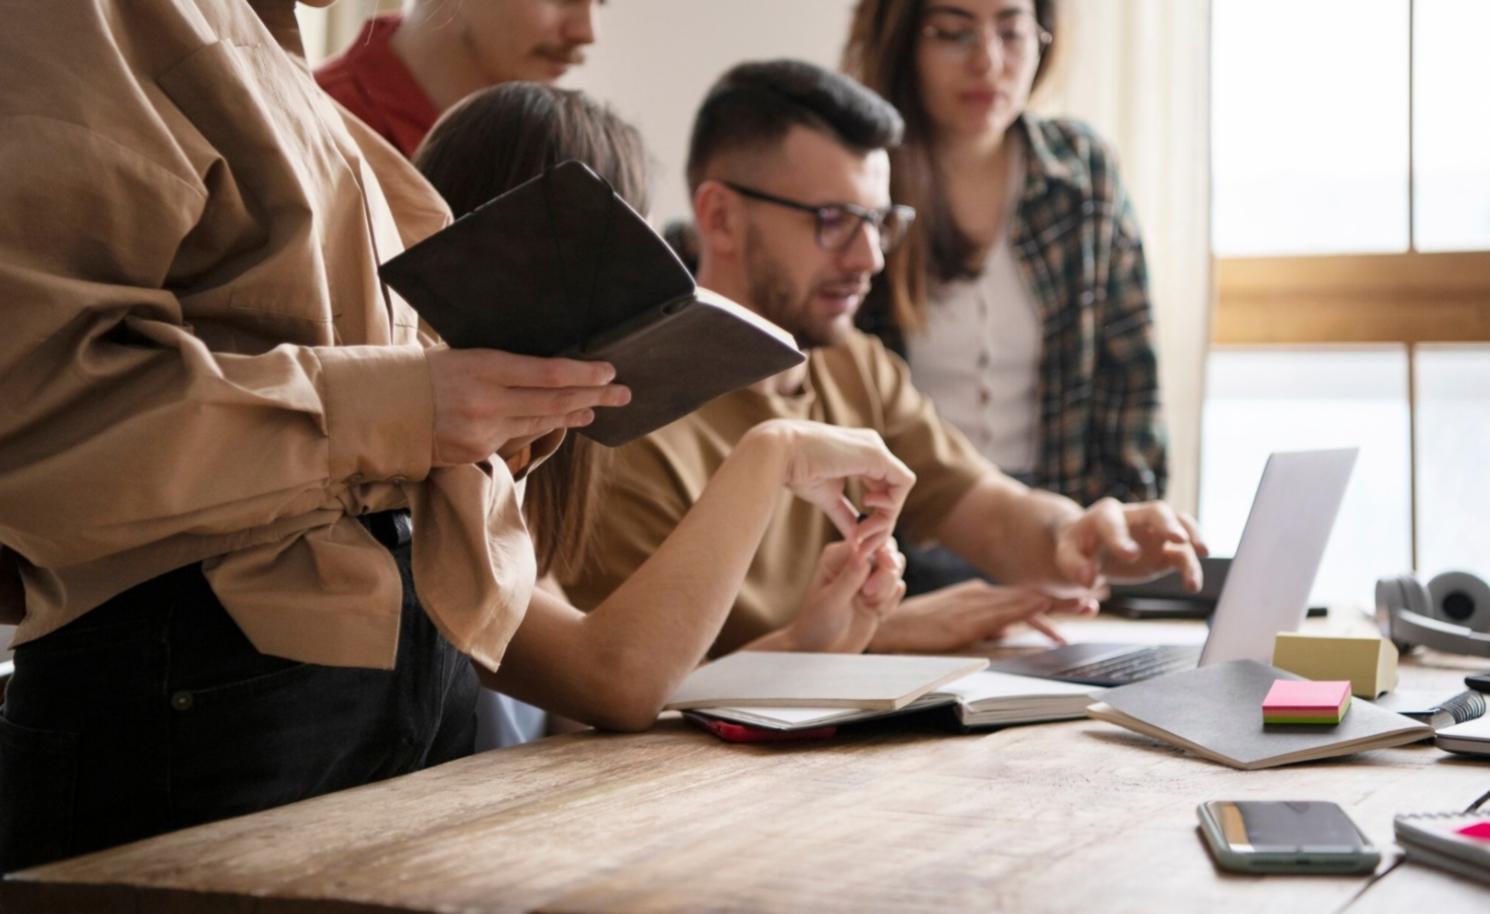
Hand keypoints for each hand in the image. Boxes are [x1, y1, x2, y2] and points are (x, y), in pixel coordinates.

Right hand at [426, 346, 630, 465]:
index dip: (584, 373)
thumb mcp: (462, 355)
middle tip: (623, 393)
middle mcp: (487, 401)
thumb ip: (503, 365)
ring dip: (573, 413)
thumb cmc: (423, 372)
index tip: (609, 371)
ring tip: (596, 407)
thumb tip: (549, 367)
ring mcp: (483, 431)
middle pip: (554, 400)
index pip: (548, 372)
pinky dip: (540, 426)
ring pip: (541, 422)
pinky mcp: (477, 453)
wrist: (380, 409)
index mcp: (483, 367)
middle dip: (594, 396)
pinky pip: (518, 437)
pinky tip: (559, 420)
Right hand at [748, 419, 914, 555]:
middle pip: (893, 492)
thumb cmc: (796, 471)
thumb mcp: (827, 496)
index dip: (875, 518)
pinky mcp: (877, 454)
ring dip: (884, 519)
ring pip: (900, 489)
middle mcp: (873, 448)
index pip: (882, 489)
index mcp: (861, 455)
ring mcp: (876, 449)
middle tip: (863, 545)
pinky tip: (866, 508)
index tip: (857, 540)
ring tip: (861, 533)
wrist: (779, 453)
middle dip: (882, 523)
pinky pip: (903, 483)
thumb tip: (856, 538)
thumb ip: (845, 514)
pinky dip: (890, 504)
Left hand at [786, 540, 906, 652]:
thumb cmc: (817, 624)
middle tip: (868, 595)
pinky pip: (899, 589)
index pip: (868, 540)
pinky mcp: (879, 594)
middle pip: (888, 551)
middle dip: (886, 574)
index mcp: (838, 556)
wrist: (821, 650)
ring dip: (887, 591)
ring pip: (896, 570)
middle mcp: (855, 562)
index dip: (880, 551)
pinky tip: (875, 615)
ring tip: (868, 606)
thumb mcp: (831, 601)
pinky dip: (891, 603)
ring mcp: (869, 578)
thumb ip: (849, 579)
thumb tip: (863, 556)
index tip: (882, 568)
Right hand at [867, 581, 1093, 652]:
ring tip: (1083, 605)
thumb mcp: (957, 627)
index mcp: (979, 596)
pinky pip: (1001, 614)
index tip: (1080, 599)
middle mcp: (980, 595)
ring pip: (1022, 601)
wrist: (885, 627)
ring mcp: (972, 605)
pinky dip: (1024, 610)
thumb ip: (983, 629)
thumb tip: (1007, 637)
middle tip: (1095, 598)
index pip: (1023, 597)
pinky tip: (1042, 608)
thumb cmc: (916, 630)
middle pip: (1029, 595)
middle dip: (1062, 598)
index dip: (1053, 599)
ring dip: (1054, 603)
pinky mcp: (964, 619)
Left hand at [1053, 497, 1208, 592]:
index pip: (1113, 520)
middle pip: (1157, 510)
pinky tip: (1192, 585)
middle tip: (1178, 538)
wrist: (1089, 548)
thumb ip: (1075, 566)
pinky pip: (1183, 553)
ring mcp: (1153, 531)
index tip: (1130, 556)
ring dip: (1192, 536)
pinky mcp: (1164, 549)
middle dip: (1168, 523)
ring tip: (1202, 553)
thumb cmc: (1076, 548)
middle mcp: (1134, 517)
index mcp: (1104, 515)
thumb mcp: (1067, 556)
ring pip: (1179, 524)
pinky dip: (1191, 566)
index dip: (1121, 537)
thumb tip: (1089, 579)